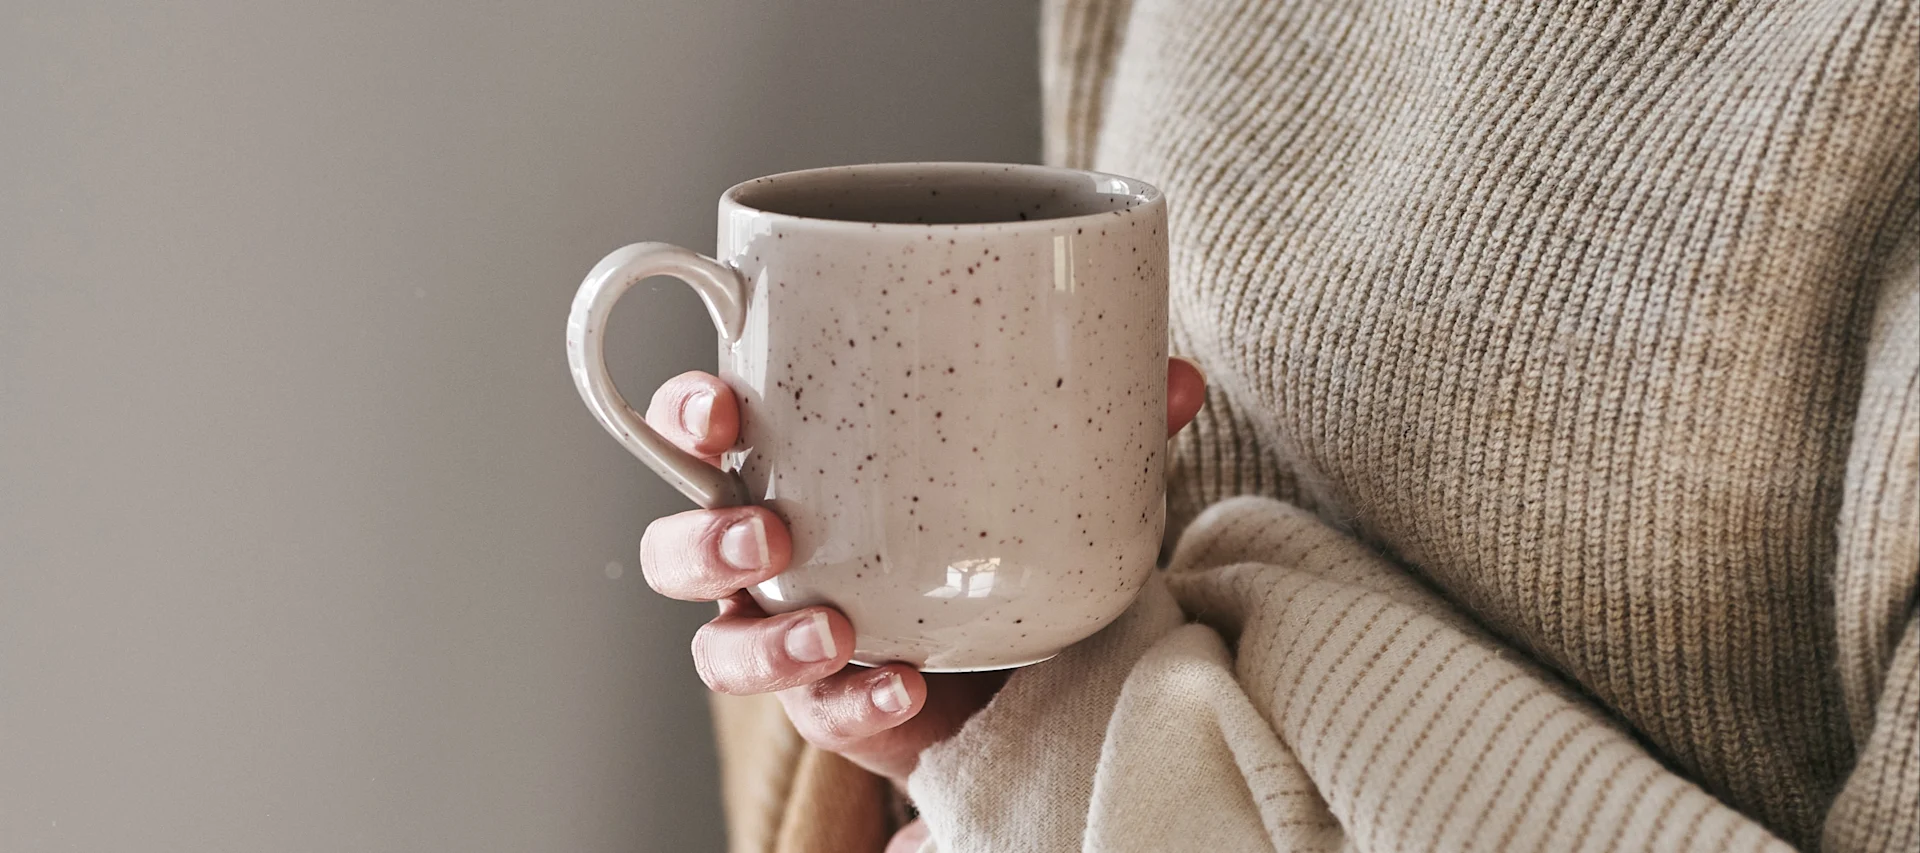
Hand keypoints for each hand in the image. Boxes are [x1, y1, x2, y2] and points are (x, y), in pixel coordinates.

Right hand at [637, 358, 1207, 788]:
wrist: (1037, 663)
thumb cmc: (1009, 538)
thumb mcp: (1055, 475)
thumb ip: (1104, 428)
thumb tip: (1178, 377)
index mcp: (798, 466)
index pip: (704, 430)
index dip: (686, 413)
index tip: (719, 405)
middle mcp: (776, 554)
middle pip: (675, 549)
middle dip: (702, 541)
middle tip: (766, 535)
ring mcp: (796, 637)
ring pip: (717, 650)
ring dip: (760, 642)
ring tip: (833, 628)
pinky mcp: (836, 709)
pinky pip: (817, 716)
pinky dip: (856, 701)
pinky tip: (904, 684)